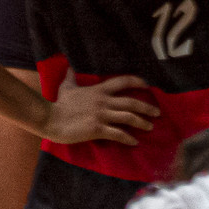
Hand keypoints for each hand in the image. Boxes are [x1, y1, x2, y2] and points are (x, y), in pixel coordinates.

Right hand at [42, 73, 159, 147]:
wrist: (50, 119)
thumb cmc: (59, 105)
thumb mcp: (67, 88)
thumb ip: (71, 77)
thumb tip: (69, 66)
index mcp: (98, 91)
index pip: (122, 81)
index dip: (137, 82)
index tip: (148, 85)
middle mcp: (103, 101)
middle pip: (131, 102)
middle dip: (147, 107)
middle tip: (157, 113)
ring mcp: (101, 115)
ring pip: (128, 117)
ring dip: (142, 122)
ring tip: (150, 127)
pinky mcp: (97, 129)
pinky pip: (117, 134)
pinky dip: (128, 138)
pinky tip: (134, 142)